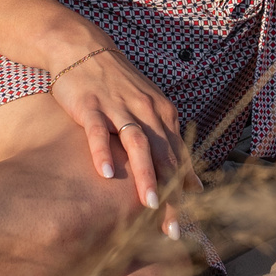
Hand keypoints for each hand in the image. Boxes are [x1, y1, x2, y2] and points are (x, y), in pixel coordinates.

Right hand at [48, 32, 193, 210]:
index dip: (183, 192)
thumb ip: (169, 145)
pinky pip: (99, 131)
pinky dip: (103, 152)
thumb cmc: (117, 85)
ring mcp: (118, 107)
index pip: (178, 158)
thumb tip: (193, 184)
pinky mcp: (91, 104)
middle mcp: (146, 111)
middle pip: (163, 157)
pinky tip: (107, 174)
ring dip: (145, 175)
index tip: (189, 222)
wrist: (82, 47)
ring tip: (147, 206)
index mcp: (163, 115)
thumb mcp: (148, 111)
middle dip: (170, 194)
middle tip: (173, 228)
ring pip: (137, 144)